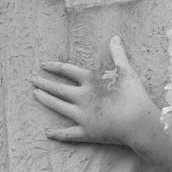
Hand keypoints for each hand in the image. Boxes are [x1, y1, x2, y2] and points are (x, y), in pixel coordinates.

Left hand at [32, 36, 158, 148]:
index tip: (43, 65)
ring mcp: (82, 116)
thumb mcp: (126, 71)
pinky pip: (68, 134)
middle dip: (44, 84)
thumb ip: (118, 54)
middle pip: (59, 89)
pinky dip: (57, 133)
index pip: (68, 70)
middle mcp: (82, 97)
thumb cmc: (134, 95)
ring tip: (35, 95)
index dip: (55, 67)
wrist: (139, 122)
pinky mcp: (86, 132)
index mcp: (90, 81)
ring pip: (59, 107)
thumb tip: (115, 37)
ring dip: (46, 100)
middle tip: (32, 80)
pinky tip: (47, 132)